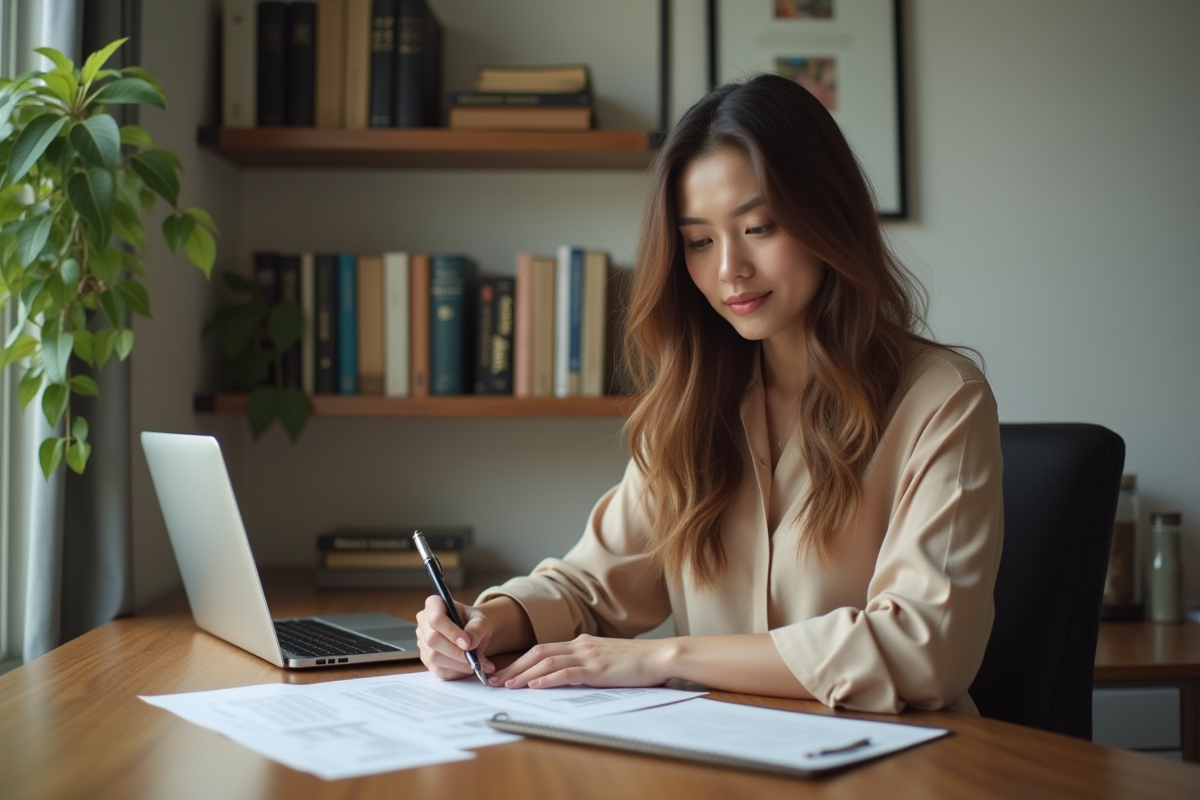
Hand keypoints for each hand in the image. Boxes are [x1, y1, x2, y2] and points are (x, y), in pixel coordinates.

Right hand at [415, 595, 496, 680]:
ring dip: (457, 664)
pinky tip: (467, 668)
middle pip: (433, 640)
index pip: (436, 618)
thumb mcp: (482, 621)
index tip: (467, 643)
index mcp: (434, 604)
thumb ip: (477, 628)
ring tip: (475, 664)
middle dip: (455, 652)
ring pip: (433, 657)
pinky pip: (436, 669)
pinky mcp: (425, 657)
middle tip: (474, 659)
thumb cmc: (474, 623)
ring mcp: (422, 640)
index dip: (451, 632)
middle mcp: (423, 621)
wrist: (471, 633)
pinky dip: (454, 672)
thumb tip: (469, 643)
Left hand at [489, 634, 672, 689]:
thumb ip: (586, 665)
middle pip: (538, 652)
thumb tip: (567, 678)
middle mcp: (581, 645)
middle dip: (514, 667)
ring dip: (524, 674)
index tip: (504, 673)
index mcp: (582, 643)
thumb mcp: (606, 660)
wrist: (659, 656)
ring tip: (507, 684)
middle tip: (495, 680)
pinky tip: (535, 685)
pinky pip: (566, 672)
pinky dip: (547, 678)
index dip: (520, 660)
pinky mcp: (597, 668)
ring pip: (547, 661)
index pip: (543, 649)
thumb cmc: (637, 662)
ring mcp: (588, 655)